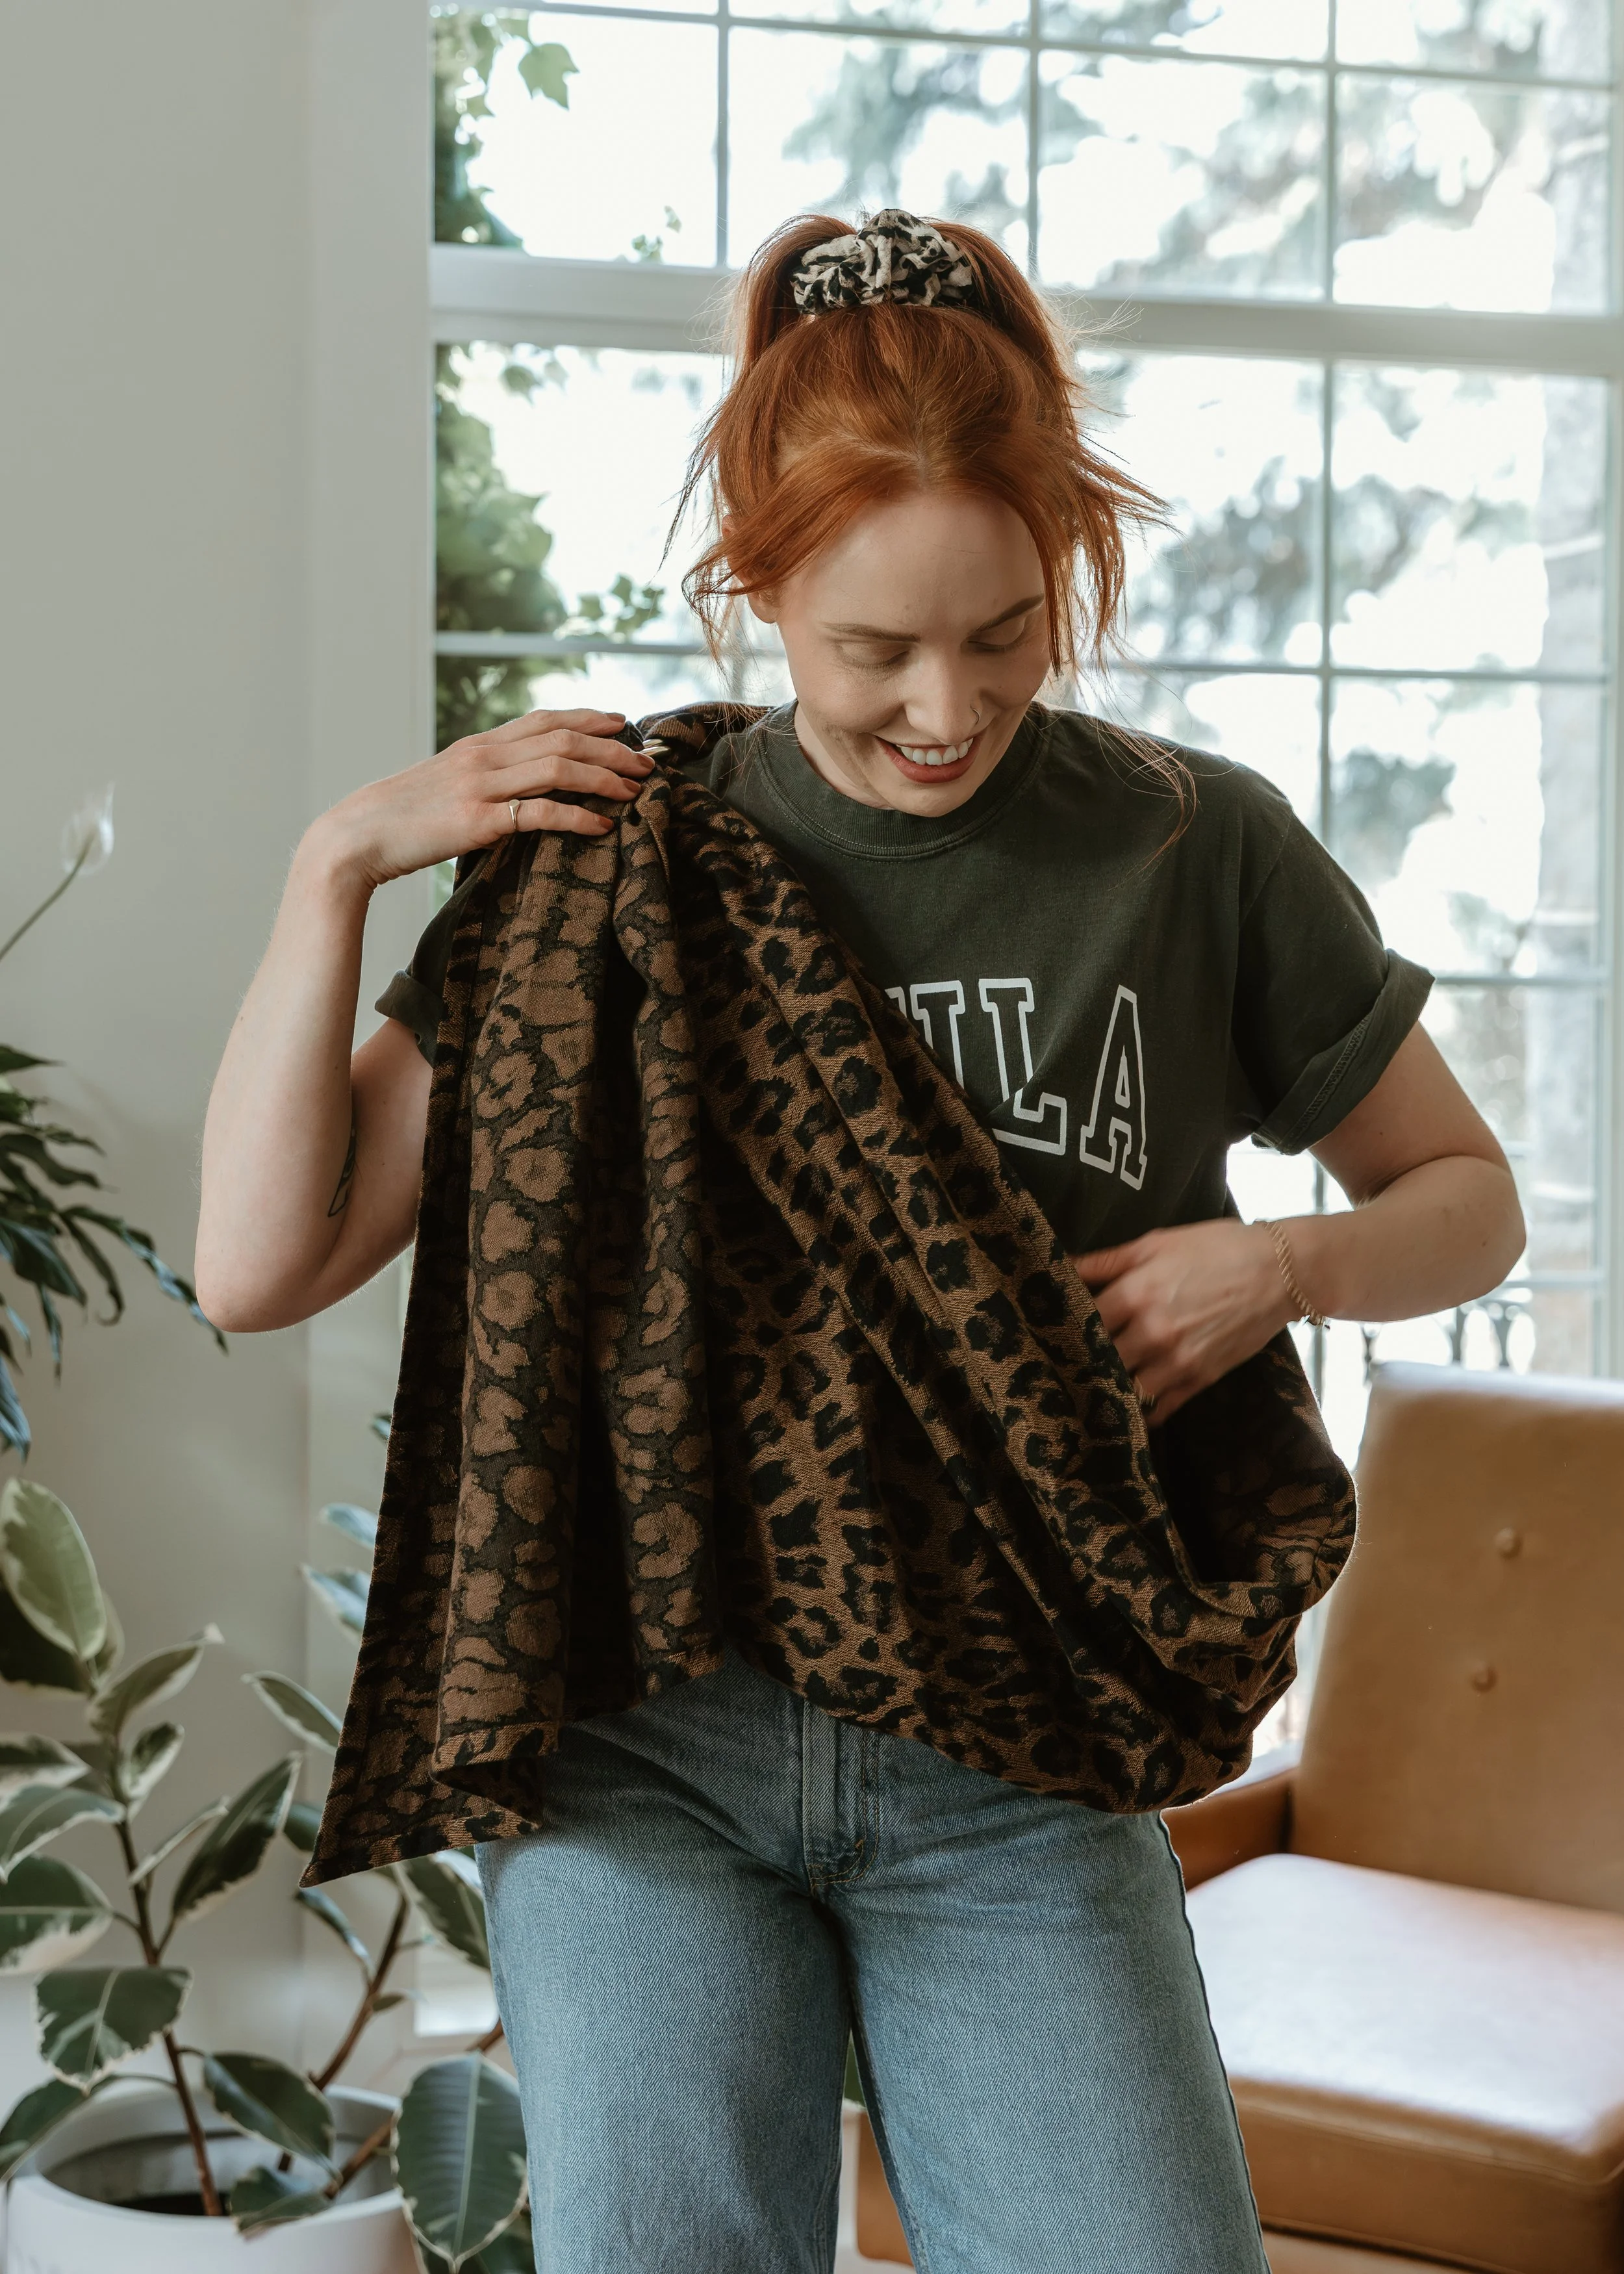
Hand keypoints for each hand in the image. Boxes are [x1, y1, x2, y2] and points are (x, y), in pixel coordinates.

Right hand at [311, 707, 656, 891]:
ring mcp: (482, 787)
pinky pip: (540, 814)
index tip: (623, 724)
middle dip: (612, 747)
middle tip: (647, 761)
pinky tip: (602, 826)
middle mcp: (484, 756)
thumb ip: (481, 776)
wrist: (357, 837)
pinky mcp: (478, 822)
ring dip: (605, 776)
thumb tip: (514, 786)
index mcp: (478, 745)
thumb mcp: (445, 784)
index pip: (544, 719)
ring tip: (636, 789)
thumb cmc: (401, 818)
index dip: (589, 717)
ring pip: (559, 767)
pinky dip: (577, 817)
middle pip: (563, 737)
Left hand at [1068, 1220, 1296, 1420]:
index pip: (1080, 1322)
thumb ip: (1105, 1261)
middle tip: (1058, 1364)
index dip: (1061, 1327)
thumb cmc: (1217, 1248)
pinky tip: (1126, 1405)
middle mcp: (1152, 1333)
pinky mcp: (1200, 1380)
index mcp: (1136, 1294)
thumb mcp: (1156, 1244)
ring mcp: (1177, 1362)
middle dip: (1079, 1362)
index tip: (1046, 1331)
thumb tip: (1061, 1266)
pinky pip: (1159, 1409)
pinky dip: (1141, 1410)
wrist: (1281, 1272)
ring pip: (1124, 1390)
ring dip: (1107, 1388)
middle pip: (1097, 1360)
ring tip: (1089, 1386)